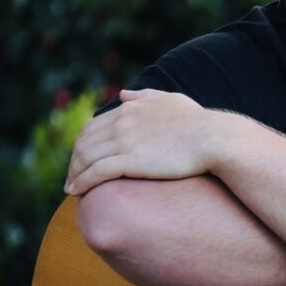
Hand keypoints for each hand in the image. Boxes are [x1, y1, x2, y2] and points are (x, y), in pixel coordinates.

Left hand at [65, 90, 226, 195]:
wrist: (214, 139)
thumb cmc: (198, 122)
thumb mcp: (171, 100)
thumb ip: (145, 96)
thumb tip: (123, 94)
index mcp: (129, 109)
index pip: (93, 126)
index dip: (82, 144)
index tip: (80, 158)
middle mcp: (122, 122)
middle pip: (84, 142)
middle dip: (74, 160)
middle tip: (72, 176)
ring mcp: (125, 141)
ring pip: (86, 157)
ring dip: (74, 173)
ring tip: (70, 188)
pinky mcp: (130, 161)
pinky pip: (96, 172)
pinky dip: (81, 181)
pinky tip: (76, 191)